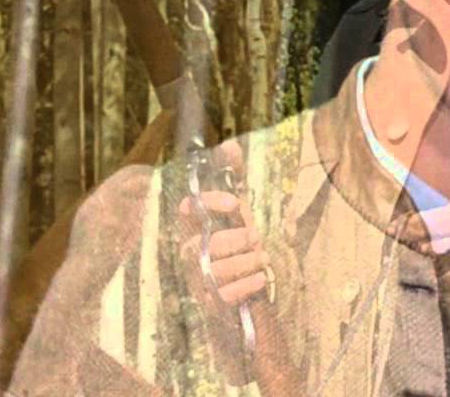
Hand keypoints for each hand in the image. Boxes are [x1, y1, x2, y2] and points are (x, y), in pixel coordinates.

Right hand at [176, 140, 272, 383]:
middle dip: (234, 238)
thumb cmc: (240, 249)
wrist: (248, 295)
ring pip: (211, 270)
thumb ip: (234, 178)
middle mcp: (190, 255)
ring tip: (263, 259)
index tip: (236, 202)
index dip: (208, 203)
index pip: (186, 211)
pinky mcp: (210, 306)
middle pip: (200, 244)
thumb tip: (228, 144)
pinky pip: (221, 297)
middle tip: (257, 236)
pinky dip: (245, 286)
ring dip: (244, 262)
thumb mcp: (240, 213)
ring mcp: (197, 282)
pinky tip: (260, 280)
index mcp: (196, 229)